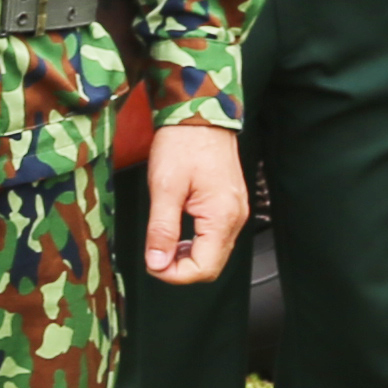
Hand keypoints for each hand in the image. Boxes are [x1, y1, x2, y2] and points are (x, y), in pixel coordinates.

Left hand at [143, 117, 248, 284]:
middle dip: (181, 268)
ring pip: (214, 253)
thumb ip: (162, 230)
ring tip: (163, 244)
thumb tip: (157, 264)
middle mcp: (235, 218)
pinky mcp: (229, 205)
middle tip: (155, 256)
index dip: (175, 274)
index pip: (204, 269)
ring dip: (188, 256)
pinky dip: (196, 242)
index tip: (152, 264)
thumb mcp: (164, 188)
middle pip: (212, 265)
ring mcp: (235, 211)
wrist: (200, 112)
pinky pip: (215, 237)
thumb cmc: (183, 143)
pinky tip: (178, 233)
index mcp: (222, 217)